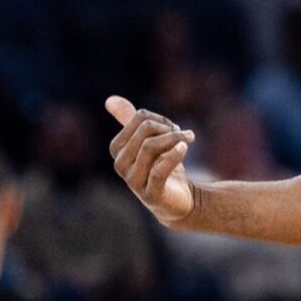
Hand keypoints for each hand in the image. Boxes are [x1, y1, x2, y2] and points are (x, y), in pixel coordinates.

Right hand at [105, 96, 196, 225]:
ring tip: (190, 139)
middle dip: (169, 128)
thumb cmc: (162, 166)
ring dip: (176, 139)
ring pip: (151, 147)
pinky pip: (159, 170)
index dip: (160, 119)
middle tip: (185, 135)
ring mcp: (133, 181)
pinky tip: (185, 148)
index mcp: (117, 148)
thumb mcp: (149, 140)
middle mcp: (120, 164)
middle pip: (145, 130)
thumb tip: (110, 99)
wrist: (179, 200)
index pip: (139, 118)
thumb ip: (130, 121)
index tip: (173, 128)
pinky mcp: (150, 195)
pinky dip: (174, 155)